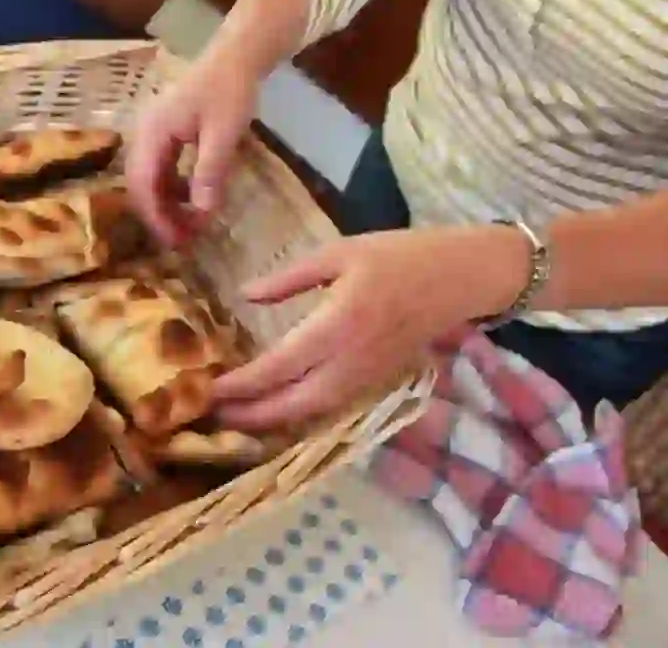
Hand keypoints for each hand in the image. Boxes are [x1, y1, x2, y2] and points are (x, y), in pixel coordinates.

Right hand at [125, 51, 259, 245]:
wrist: (235, 57)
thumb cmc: (230, 91)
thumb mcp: (224, 134)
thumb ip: (210, 172)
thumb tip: (202, 213)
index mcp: (152, 133)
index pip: (143, 185)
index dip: (156, 217)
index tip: (175, 242)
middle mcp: (144, 135)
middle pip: (140, 186)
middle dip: (159, 216)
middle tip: (183, 241)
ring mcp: (152, 134)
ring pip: (149, 180)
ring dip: (166, 205)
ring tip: (190, 226)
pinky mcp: (164, 135)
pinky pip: (161, 169)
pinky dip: (173, 189)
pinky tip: (193, 200)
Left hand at [212, 225, 529, 427]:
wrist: (463, 277)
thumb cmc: (399, 256)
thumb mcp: (338, 253)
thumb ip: (289, 279)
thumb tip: (245, 295)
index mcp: (339, 322)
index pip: (281, 365)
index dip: (243, 384)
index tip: (210, 389)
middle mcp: (353, 358)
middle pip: (295, 402)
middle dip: (252, 415)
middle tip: (213, 415)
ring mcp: (369, 374)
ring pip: (315, 411)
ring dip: (274, 420)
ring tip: (238, 418)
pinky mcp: (379, 380)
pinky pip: (334, 406)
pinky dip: (302, 414)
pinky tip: (279, 409)